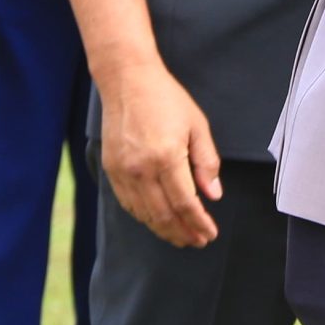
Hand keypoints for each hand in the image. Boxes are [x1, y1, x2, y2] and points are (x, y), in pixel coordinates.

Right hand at [99, 60, 222, 247]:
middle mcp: (141, 169)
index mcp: (167, 157)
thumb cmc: (167, 100)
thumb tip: (213, 195)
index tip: (209, 234)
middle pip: (163, 215)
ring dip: (164, 230)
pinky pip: (128, 203)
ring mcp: (123, 171)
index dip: (198, 223)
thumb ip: (206, 162)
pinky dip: (144, 217)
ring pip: (144, 214)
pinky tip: (157, 221)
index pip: (185, 203)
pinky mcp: (111, 170)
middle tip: (198, 242)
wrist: (128, 82)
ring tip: (181, 237)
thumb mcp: (197, 126)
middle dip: (182, 233)